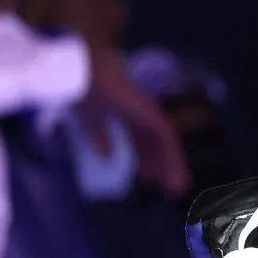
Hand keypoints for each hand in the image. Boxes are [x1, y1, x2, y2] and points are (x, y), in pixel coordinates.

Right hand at [85, 45, 189, 195]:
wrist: (81, 69)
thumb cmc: (82, 88)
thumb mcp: (90, 119)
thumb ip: (99, 137)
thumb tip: (107, 156)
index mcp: (128, 115)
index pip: (142, 142)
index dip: (145, 160)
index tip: (149, 180)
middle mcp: (142, 114)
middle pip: (157, 145)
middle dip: (162, 166)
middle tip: (171, 189)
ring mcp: (149, 111)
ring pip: (166, 143)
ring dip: (172, 164)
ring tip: (177, 186)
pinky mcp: (151, 111)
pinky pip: (166, 136)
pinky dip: (171, 154)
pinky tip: (172, 169)